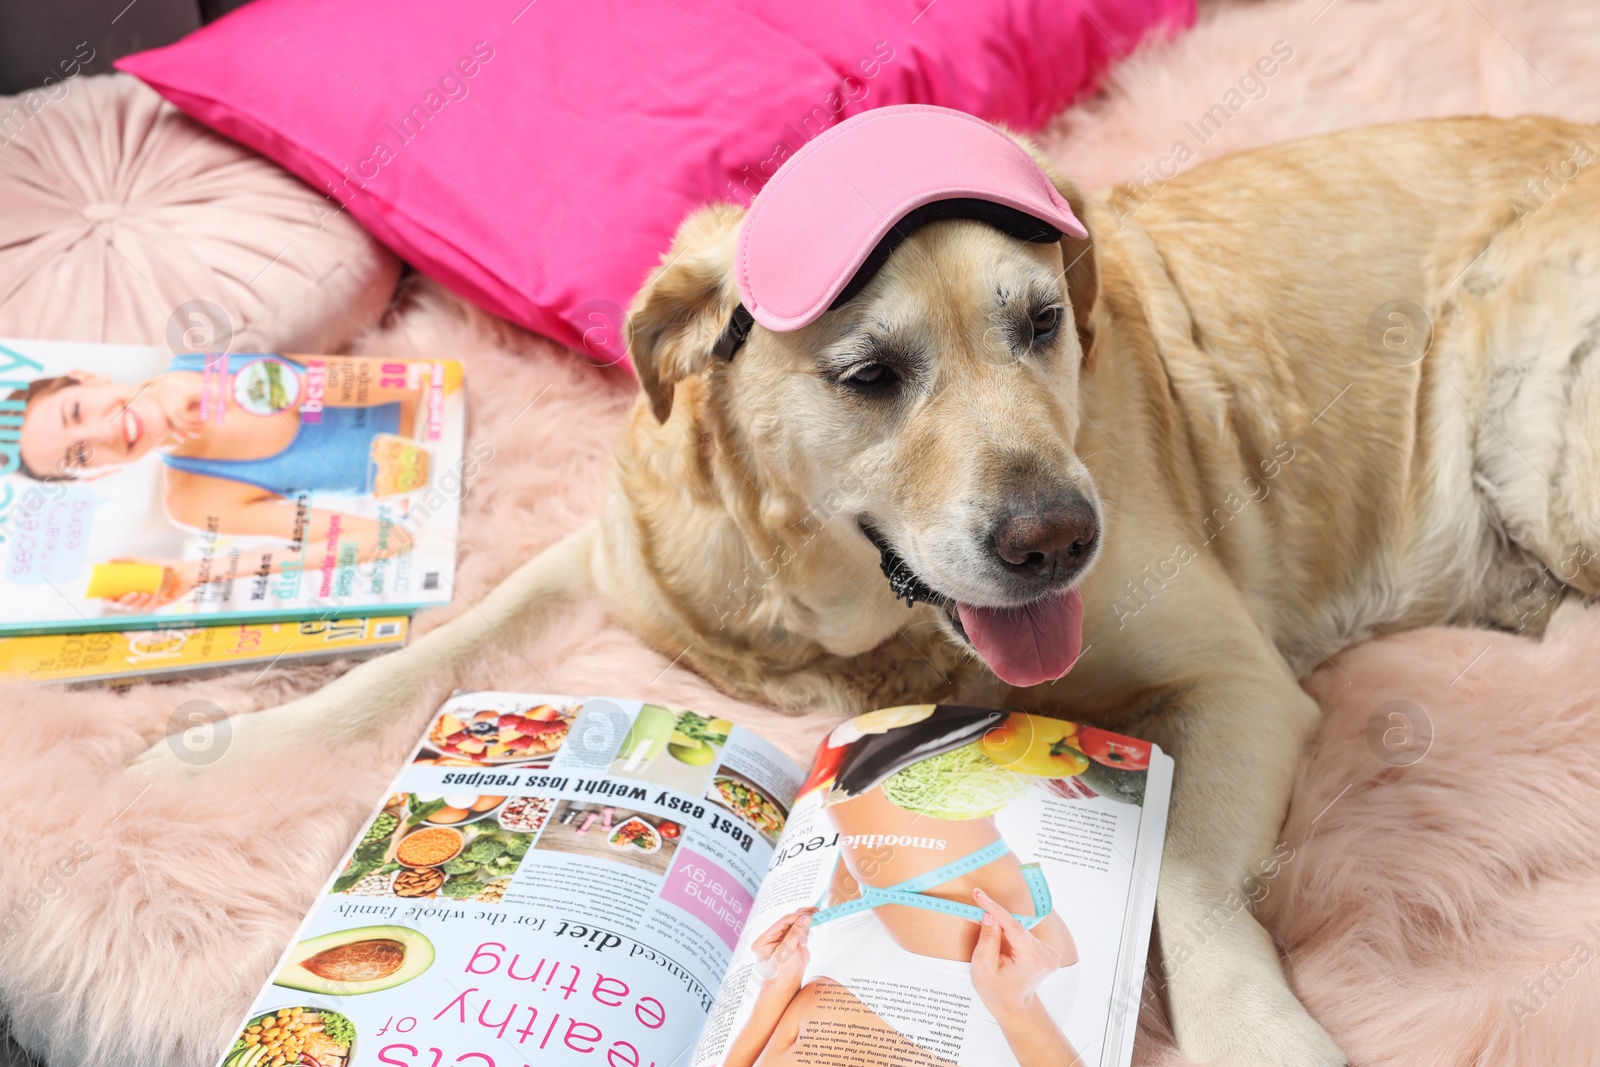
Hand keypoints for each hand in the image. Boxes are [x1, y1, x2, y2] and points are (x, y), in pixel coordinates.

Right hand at [109, 558, 201, 611]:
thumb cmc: (163, 566)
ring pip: (135, 607)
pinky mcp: (158, 605)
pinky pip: (149, 608)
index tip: (106, 598)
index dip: (108, 600)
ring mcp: (147, 601)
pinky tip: (153, 595)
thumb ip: (127, 560)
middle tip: (133, 592)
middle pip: (123, 604)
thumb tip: (109, 559)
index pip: (114, 597)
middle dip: (124, 601)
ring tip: (143, 592)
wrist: (185, 571)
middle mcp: (137, 596)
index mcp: (130, 587)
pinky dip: (150, 603)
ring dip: (137, 602)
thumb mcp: (144, 561)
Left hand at [749, 908, 814, 992]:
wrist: (787, 986)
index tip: (808, 915)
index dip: (795, 917)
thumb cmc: (782, 973)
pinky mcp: (792, 940)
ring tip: (817, 915)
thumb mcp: (786, 953)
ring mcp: (783, 937)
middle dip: (801, 916)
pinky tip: (812, 928)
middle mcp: (772, 936)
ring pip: (795, 923)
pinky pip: (800, 929)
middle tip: (815, 912)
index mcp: (764, 939)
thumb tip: (806, 917)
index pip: (781, 923)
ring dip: (806, 919)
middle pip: (788, 921)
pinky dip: (807, 926)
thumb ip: (795, 934)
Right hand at [970, 888, 1060, 1016]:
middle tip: (977, 911)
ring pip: (1021, 930)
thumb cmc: (995, 990)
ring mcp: (1051, 955)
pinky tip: (1006, 948)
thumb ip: (987, 939)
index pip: (1014, 927)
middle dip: (997, 920)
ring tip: (994, 946)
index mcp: (1032, 962)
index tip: (980, 895)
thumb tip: (990, 915)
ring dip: (1005, 929)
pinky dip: (1012, 935)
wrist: (1013, 1006)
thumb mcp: (983, 966)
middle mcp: (1046, 957)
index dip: (996, 909)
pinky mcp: (1049, 952)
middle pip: (1017, 927)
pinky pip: (1026, 934)